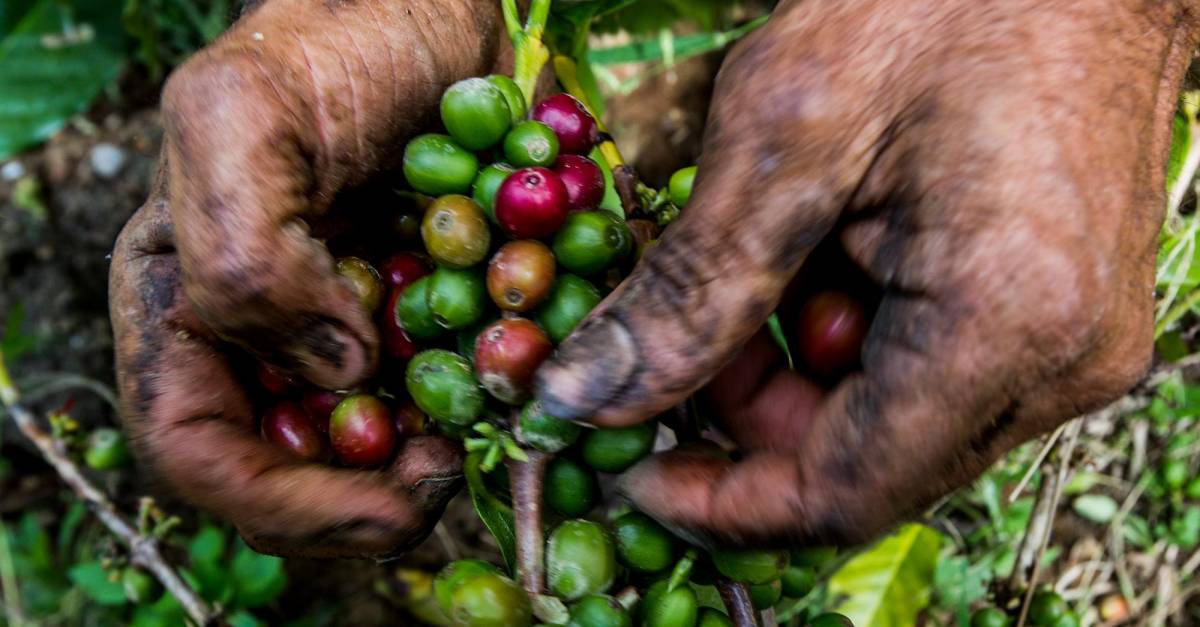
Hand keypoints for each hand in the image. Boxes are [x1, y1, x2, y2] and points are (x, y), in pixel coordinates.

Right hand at [109, 0, 502, 557]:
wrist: (427, 11)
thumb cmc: (326, 42)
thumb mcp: (240, 117)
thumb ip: (243, 254)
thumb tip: (337, 373)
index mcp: (186, 304)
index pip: (198, 450)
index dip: (282, 502)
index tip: (382, 502)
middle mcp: (263, 334)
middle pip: (293, 469)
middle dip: (368, 494)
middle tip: (448, 474)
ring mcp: (345, 329)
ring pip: (375, 446)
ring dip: (432, 456)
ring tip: (489, 428)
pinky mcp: (419, 313)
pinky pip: (445, 389)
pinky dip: (482, 400)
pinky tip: (518, 375)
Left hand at [536, 0, 1199, 546]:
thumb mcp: (781, 139)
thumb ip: (686, 291)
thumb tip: (584, 399)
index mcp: (1004, 325)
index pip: (843, 494)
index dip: (721, 502)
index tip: (631, 469)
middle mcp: (1063, 360)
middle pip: (867, 465)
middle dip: (749, 417)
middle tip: (679, 333)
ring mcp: (1074, 341)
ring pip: (894, 424)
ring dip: (793, 371)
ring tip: (754, 264)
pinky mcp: (1061, 311)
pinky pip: (933, 373)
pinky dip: (848, 336)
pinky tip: (820, 250)